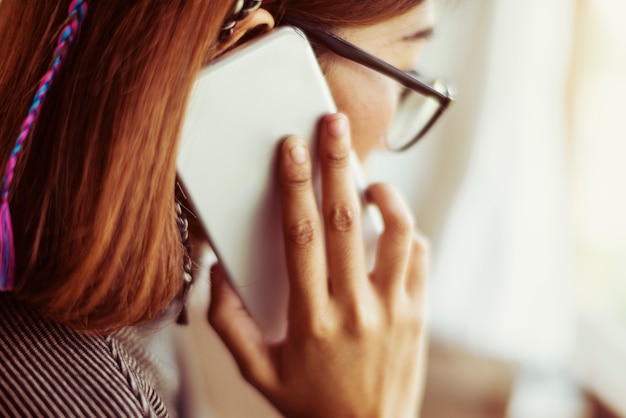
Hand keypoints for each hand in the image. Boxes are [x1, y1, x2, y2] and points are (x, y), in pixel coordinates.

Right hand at [208, 113, 428, 417]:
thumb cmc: (310, 404)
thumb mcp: (258, 372)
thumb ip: (230, 323)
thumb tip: (218, 274)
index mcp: (311, 318)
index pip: (299, 237)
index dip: (293, 186)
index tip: (290, 149)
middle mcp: (355, 308)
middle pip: (343, 221)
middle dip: (336, 164)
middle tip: (332, 125)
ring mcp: (393, 309)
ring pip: (394, 233)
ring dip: (383, 196)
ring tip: (369, 179)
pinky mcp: (418, 313)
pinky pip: (418, 257)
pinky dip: (405, 231)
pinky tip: (387, 226)